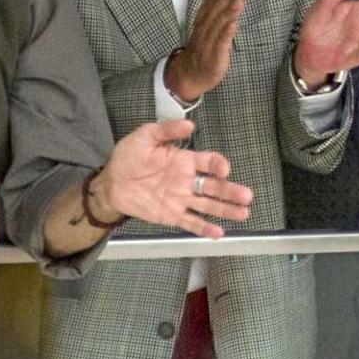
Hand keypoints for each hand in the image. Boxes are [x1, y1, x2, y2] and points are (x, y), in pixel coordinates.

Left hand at [97, 120, 253, 239]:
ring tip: (243, 213)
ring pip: (208, 205)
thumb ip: (167, 130)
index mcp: (185, 160)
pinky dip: (204, 228)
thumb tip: (190, 125)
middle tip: (247, 196)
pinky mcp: (171, 215)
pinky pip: (191, 222)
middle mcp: (187, 181)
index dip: (219, 165)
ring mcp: (181, 199)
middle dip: (231, 191)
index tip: (224, 170)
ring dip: (226, 209)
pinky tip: (218, 233)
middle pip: (214, 186)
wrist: (111, 182)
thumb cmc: (128, 157)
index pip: (209, 162)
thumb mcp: (146, 136)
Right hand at [166, 0, 245, 102]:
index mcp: (204, 17)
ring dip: (229, 11)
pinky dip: (226, 33)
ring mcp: (209, 40)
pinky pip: (220, 43)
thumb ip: (214, 1)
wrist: (190, 72)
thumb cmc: (204, 44)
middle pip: (217, 8)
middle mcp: (205, 26)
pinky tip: (233, 25)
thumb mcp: (208, 21)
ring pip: (219, 23)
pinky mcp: (215, 54)